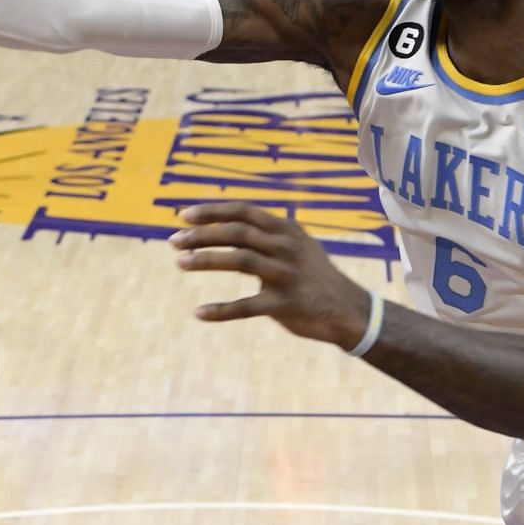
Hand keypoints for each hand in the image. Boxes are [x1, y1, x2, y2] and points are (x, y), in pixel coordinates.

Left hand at [171, 203, 370, 345]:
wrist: (349, 310)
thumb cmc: (314, 276)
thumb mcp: (296, 244)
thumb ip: (266, 234)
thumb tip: (225, 223)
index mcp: (286, 229)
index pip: (243, 211)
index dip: (212, 211)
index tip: (183, 215)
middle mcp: (286, 247)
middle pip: (237, 233)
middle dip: (202, 235)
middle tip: (174, 241)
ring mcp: (287, 274)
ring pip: (239, 260)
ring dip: (205, 260)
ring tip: (180, 263)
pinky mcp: (286, 304)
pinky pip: (248, 306)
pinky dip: (221, 310)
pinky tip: (200, 313)